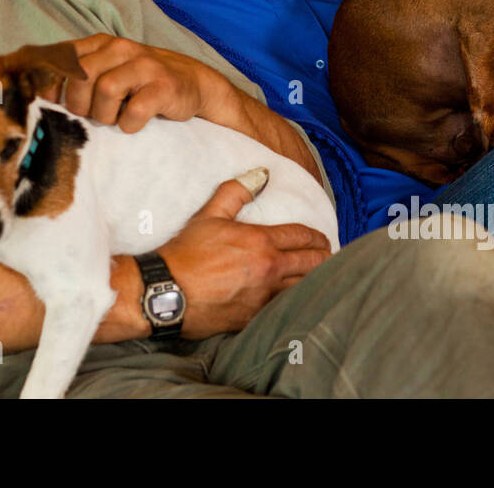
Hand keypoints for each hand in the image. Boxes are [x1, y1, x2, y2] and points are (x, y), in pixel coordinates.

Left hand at [63, 34, 227, 131]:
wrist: (193, 84)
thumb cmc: (140, 83)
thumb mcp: (107, 70)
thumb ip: (77, 76)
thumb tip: (40, 94)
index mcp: (101, 44)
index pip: (63, 56)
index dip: (51, 82)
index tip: (54, 101)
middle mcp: (122, 49)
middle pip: (81, 76)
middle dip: (79, 104)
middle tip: (91, 115)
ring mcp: (145, 66)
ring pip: (106, 91)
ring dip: (105, 114)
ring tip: (115, 118)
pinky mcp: (165, 87)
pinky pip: (135, 111)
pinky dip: (129, 124)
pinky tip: (134, 123)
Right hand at [157, 178, 332, 338]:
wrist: (167, 293)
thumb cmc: (186, 252)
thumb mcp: (209, 215)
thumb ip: (237, 191)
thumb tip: (261, 174)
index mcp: (261, 242)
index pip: (303, 236)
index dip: (317, 236)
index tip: (321, 239)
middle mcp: (269, 270)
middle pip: (314, 264)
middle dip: (324, 257)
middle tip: (326, 256)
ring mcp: (264, 297)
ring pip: (305, 289)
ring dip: (314, 281)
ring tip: (316, 278)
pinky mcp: (255, 319)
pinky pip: (286, 310)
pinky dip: (295, 302)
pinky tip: (296, 300)